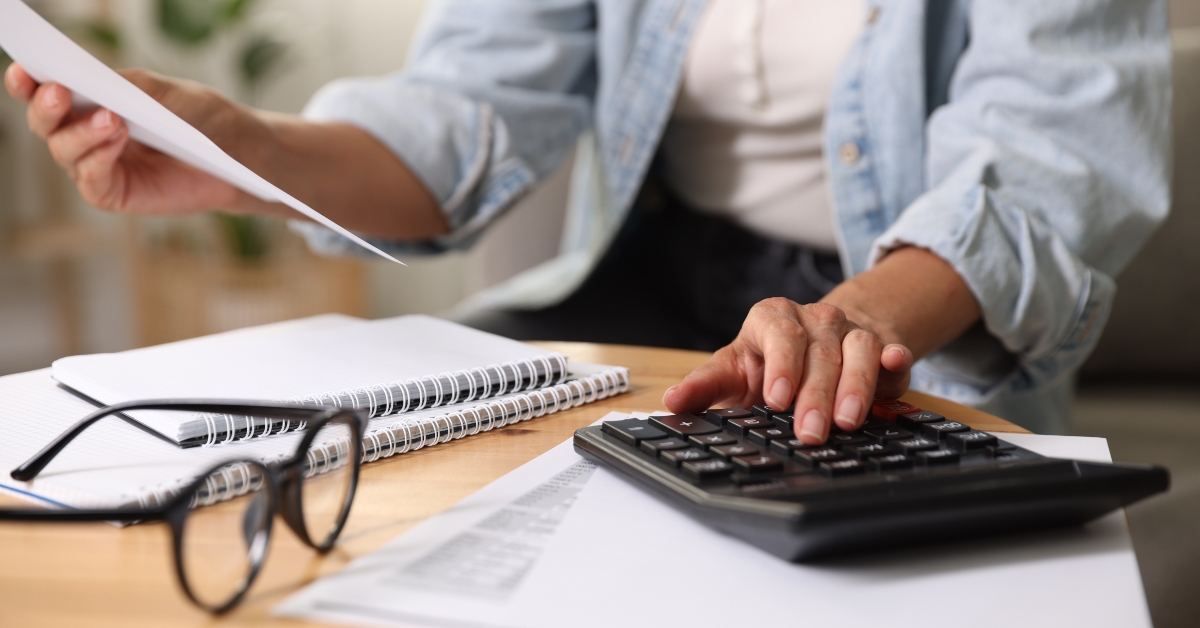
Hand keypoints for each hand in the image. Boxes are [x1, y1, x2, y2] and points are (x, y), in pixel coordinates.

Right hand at [4, 63, 257, 215]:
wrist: (237, 152)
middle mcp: (85, 136)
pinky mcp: (114, 194)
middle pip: (45, 124)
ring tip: (111, 118)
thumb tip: (90, 79)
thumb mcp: (166, 93)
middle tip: (59, 92)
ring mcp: (97, 166)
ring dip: (81, 133)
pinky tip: (117, 140)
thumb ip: (128, 85)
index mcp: (89, 104)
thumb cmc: (200, 118)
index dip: (28, 83)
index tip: (24, 70)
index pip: (45, 93)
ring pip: (64, 151)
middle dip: (46, 108)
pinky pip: (90, 180)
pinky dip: (98, 159)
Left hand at [662, 298, 913, 444]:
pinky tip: (896, 366)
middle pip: (819, 351)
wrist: (813, 347)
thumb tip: (672, 403)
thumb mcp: (732, 372)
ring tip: (847, 423)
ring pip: (858, 349)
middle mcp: (815, 319)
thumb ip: (704, 387)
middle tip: (810, 433)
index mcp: (773, 318)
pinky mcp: (881, 348)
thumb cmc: (765, 364)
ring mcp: (850, 331)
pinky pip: (891, 351)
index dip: (782, 365)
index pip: (780, 333)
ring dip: (855, 386)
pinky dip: (895, 359)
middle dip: (815, 394)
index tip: (777, 399)